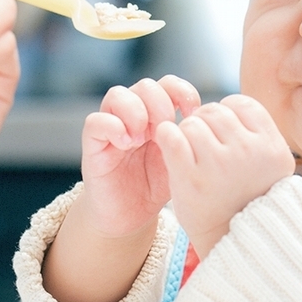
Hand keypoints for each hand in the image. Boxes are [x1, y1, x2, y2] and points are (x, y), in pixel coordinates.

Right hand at [80, 75, 200, 238]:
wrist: (130, 217)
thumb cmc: (157, 187)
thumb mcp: (181, 160)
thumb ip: (189, 139)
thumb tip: (208, 119)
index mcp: (157, 115)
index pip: (168, 84)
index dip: (182, 91)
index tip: (194, 112)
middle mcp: (133, 116)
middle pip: (145, 85)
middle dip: (160, 102)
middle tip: (167, 126)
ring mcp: (112, 128)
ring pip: (117, 94)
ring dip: (135, 110)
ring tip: (143, 137)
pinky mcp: (93, 145)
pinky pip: (95, 121)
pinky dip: (112, 126)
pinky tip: (127, 144)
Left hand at [156, 94, 294, 258]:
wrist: (235, 246)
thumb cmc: (249, 200)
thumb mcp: (271, 166)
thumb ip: (256, 134)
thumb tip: (226, 106)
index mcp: (272, 146)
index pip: (241, 104)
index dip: (226, 114)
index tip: (221, 134)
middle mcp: (248, 152)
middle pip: (215, 111)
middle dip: (204, 123)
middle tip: (201, 145)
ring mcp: (219, 164)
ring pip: (193, 122)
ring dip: (186, 133)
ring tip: (190, 154)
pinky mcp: (191, 178)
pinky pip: (171, 136)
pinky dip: (166, 136)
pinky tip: (170, 145)